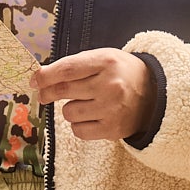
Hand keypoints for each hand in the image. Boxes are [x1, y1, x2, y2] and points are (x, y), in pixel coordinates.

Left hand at [30, 48, 155, 141]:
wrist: (155, 95)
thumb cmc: (121, 74)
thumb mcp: (103, 59)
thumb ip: (74, 66)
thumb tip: (41, 77)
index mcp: (106, 62)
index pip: (67, 69)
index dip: (45, 76)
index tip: (34, 80)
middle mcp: (110, 86)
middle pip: (63, 91)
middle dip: (48, 93)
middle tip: (45, 94)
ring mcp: (112, 109)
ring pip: (69, 112)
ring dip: (70, 109)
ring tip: (86, 103)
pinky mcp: (112, 129)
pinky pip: (78, 130)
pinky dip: (79, 125)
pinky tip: (91, 117)